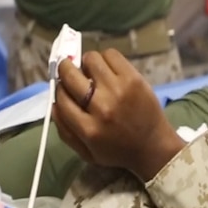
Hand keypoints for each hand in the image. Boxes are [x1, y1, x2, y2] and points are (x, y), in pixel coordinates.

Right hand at [52, 50, 185, 181]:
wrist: (154, 147)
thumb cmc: (118, 151)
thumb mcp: (86, 153)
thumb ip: (65, 132)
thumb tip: (53, 104)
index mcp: (88, 129)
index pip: (61, 97)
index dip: (59, 89)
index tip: (63, 87)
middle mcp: (101, 107)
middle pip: (70, 75)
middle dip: (66, 69)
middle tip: (71, 71)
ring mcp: (118, 90)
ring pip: (90, 59)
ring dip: (87, 63)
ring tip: (93, 72)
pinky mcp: (133, 78)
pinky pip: (111, 55)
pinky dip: (105, 58)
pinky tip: (108, 69)